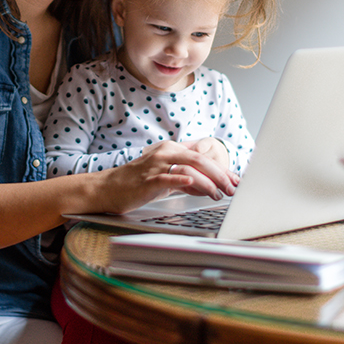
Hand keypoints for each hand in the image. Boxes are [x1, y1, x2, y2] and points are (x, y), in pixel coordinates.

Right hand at [99, 141, 237, 214]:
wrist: (107, 189)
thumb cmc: (136, 183)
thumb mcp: (165, 177)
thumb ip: (185, 179)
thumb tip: (206, 186)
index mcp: (171, 149)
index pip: (202, 157)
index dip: (222, 168)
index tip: (235, 180)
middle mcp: (165, 153)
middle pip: (200, 160)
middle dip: (220, 175)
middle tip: (232, 188)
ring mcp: (156, 166)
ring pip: (189, 168)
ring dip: (208, 182)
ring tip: (219, 194)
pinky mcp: (147, 180)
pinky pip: (168, 178)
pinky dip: (182, 180)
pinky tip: (193, 183)